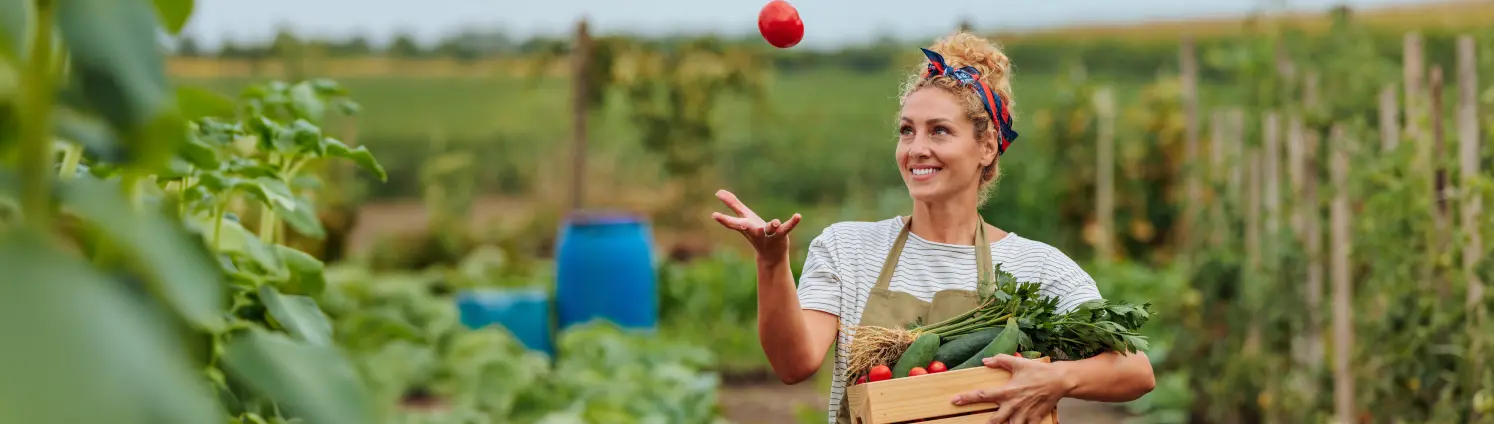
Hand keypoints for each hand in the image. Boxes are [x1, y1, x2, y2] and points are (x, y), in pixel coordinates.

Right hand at [710, 189, 801, 258]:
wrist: (771, 255)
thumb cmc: (756, 232)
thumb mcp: (745, 217)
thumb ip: (732, 204)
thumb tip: (718, 192)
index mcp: (746, 226)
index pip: (733, 223)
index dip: (724, 219)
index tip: (714, 215)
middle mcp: (755, 231)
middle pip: (747, 228)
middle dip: (743, 226)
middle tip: (741, 225)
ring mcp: (769, 234)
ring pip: (768, 230)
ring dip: (771, 227)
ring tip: (774, 223)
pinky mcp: (782, 235)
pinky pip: (787, 228)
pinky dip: (792, 222)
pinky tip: (798, 216)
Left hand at [950, 354, 1070, 423]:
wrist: (1059, 381)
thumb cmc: (1038, 372)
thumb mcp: (1018, 363)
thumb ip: (1001, 360)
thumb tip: (986, 360)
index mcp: (1007, 391)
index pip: (983, 395)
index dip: (967, 398)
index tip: (955, 400)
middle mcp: (1014, 405)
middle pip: (995, 420)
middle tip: (980, 423)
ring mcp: (1024, 414)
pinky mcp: (1034, 420)